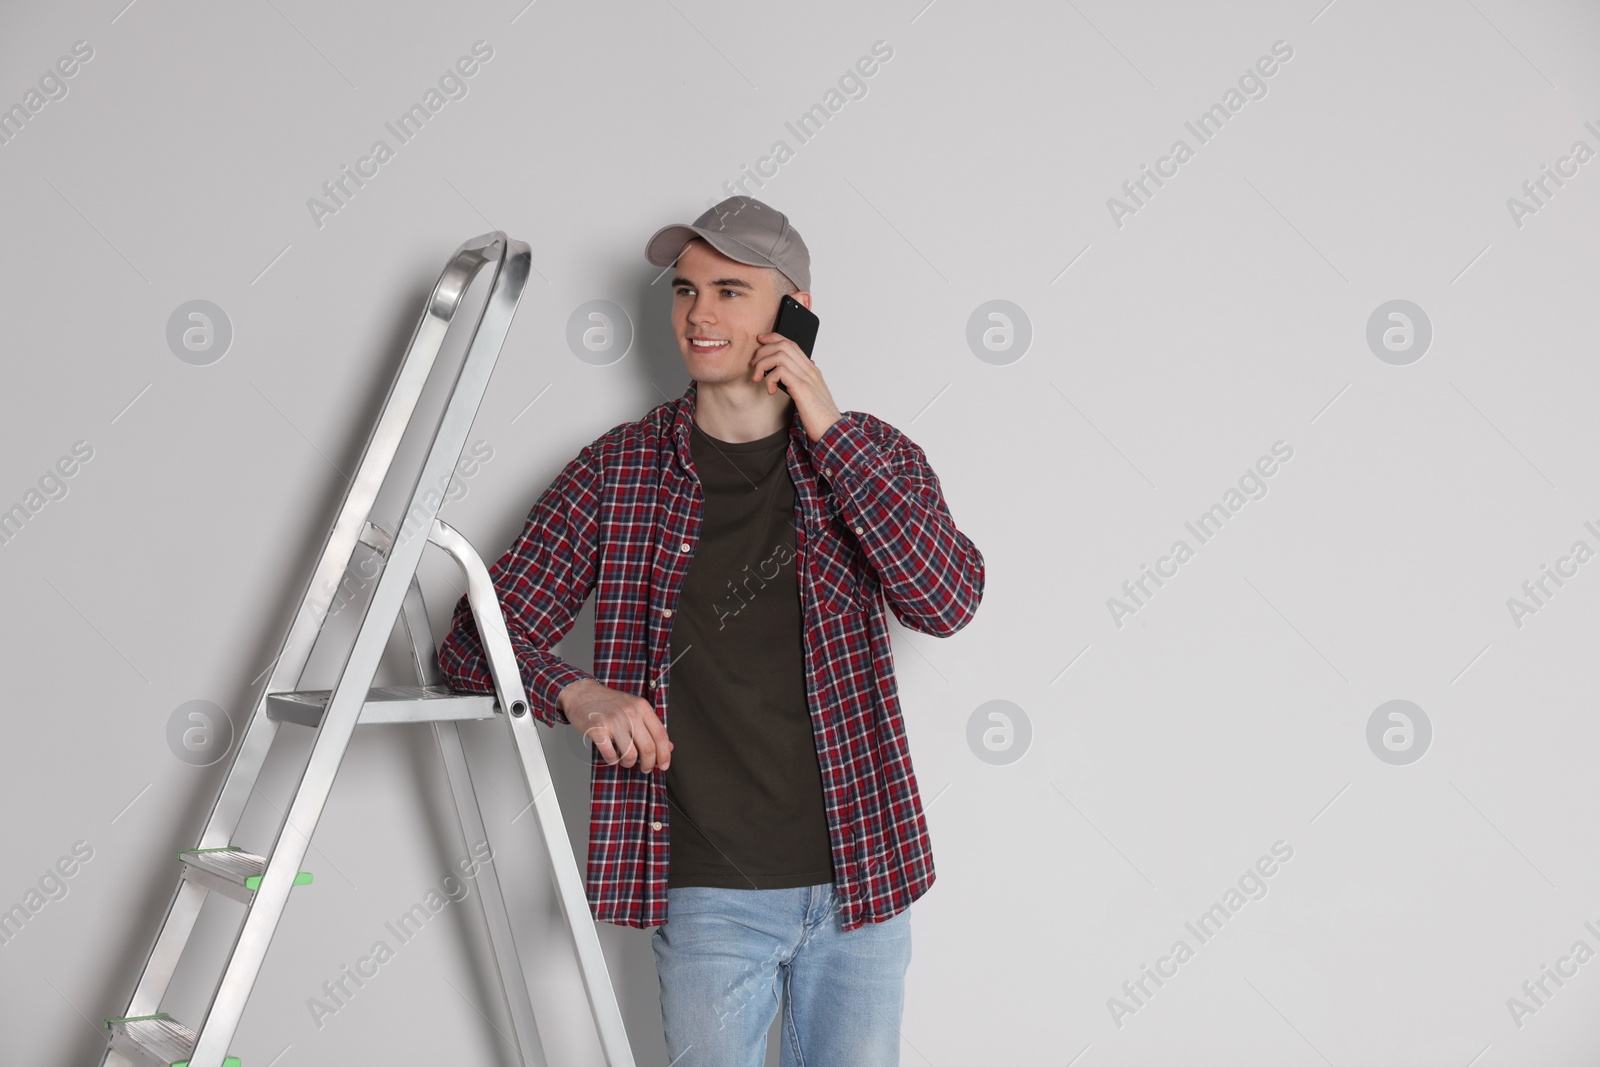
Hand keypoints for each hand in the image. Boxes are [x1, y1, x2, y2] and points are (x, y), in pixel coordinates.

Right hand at [557, 678, 672, 773]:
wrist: (582, 693)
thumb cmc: (609, 703)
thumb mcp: (634, 708)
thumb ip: (651, 727)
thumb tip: (668, 747)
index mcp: (642, 707)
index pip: (660, 735)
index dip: (664, 755)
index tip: (663, 765)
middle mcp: (630, 713)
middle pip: (648, 748)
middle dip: (649, 764)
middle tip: (646, 768)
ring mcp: (613, 721)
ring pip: (630, 755)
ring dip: (629, 764)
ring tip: (626, 761)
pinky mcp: (597, 730)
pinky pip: (611, 755)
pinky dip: (613, 761)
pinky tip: (612, 756)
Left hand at [751, 332, 842, 442]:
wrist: (832, 429)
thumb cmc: (820, 416)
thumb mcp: (810, 395)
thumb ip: (802, 382)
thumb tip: (793, 375)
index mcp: (811, 369)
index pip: (791, 343)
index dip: (773, 338)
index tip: (760, 342)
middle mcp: (809, 369)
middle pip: (783, 345)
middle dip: (763, 352)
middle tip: (754, 366)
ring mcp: (807, 377)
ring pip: (779, 355)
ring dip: (763, 364)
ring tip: (758, 378)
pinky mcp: (802, 388)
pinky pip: (780, 371)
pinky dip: (769, 378)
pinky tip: (770, 390)